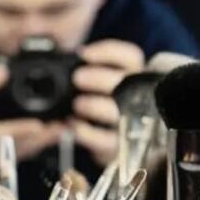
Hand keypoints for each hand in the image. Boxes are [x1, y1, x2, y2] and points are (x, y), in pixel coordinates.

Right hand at [0, 64, 63, 168]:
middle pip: (23, 145)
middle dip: (44, 136)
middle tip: (64, 123)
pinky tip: (62, 128)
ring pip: (31, 150)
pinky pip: (34, 151)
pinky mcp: (17, 159)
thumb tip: (2, 69)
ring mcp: (7, 158)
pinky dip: (48, 141)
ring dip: (50, 139)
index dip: (19, 130)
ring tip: (67, 123)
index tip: (38, 125)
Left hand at [70, 39, 144, 165]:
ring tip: (77, 105)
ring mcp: (131, 124)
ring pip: (121, 111)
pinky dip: (88, 133)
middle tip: (78, 78)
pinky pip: (107, 141)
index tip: (83, 54)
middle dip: (100, 78)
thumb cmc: (100, 108)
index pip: (130, 56)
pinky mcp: (121, 147)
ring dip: (96, 106)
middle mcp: (137, 97)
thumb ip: (86, 73)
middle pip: (127, 81)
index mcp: (134, 77)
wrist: (115, 146)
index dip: (108, 51)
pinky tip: (73, 126)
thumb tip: (62, 63)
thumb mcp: (96, 86)